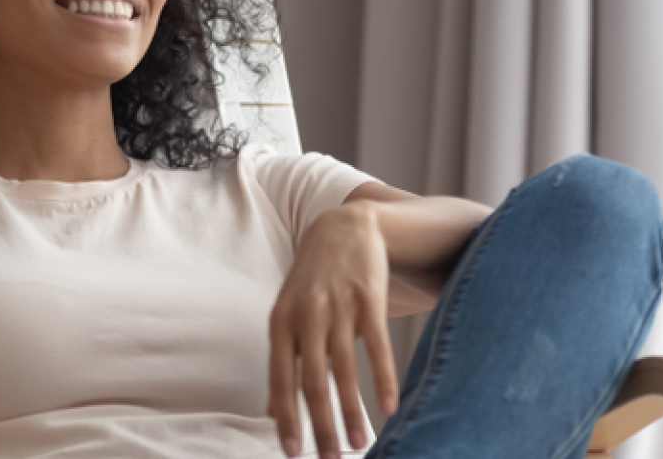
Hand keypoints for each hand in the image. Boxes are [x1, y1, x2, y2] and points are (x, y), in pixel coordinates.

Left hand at [268, 202, 398, 457]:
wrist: (344, 226)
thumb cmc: (313, 282)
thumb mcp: (288, 316)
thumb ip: (284, 362)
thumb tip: (272, 412)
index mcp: (281, 323)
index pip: (281, 379)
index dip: (287, 417)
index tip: (293, 453)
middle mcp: (306, 316)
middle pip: (314, 381)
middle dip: (322, 425)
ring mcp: (338, 305)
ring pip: (345, 369)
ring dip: (353, 411)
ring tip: (361, 443)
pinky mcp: (369, 297)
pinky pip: (377, 345)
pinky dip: (383, 378)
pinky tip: (389, 406)